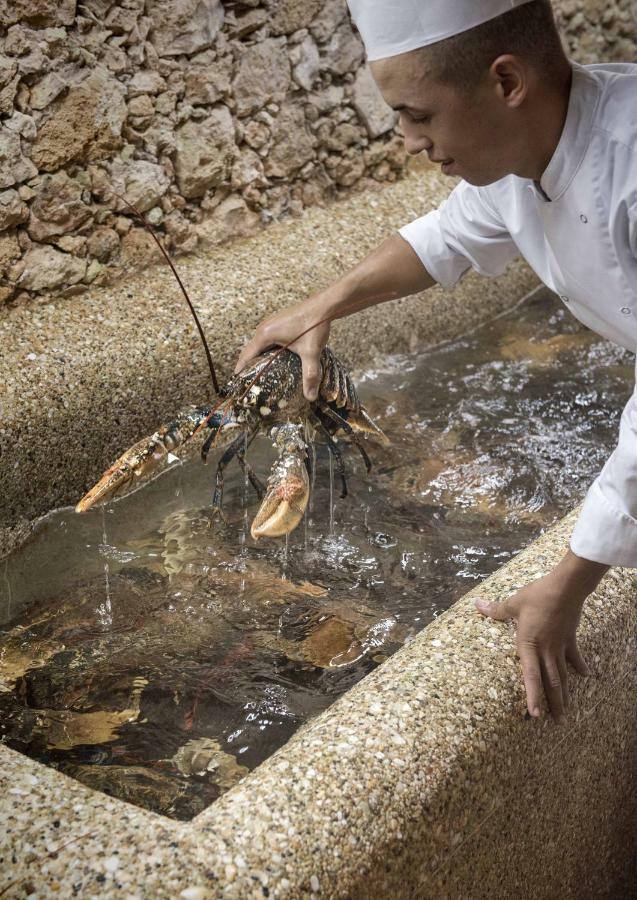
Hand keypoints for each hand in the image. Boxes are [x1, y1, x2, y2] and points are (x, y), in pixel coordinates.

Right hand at [234, 294, 330, 400]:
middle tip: (248, 384)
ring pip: (258, 345)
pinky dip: (265, 351)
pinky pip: (266, 340)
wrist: (324, 306)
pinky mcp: (278, 324)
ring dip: (257, 359)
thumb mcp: (311, 353)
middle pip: (250, 351)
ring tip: (258, 375)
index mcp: (265, 334)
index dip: (241, 370)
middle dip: (248, 367)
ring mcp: (270, 324)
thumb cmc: (314, 326)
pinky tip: (273, 361)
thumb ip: (310, 375)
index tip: (237, 384)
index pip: (246, 355)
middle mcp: (264, 328)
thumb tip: (311, 397)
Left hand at [474, 550, 607, 722]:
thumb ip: (497, 610)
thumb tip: (478, 605)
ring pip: (563, 675)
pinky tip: (585, 676)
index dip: (532, 696)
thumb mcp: (514, 602)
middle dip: (553, 704)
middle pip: (551, 682)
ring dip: (565, 693)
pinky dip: (579, 666)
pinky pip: (574, 657)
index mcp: (529, 644)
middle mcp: (546, 651)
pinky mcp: (570, 639)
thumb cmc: (537, 596)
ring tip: (567, 710)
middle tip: (557, 722)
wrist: (565, 588)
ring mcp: (560, 647)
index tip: (534, 714)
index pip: (530, 676)